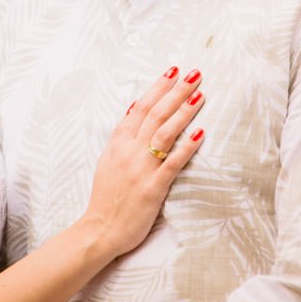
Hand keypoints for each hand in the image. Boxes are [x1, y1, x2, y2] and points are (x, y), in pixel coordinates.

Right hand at [80, 67, 204, 257]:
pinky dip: (186, 147)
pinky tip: (201, 132)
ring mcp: (141, 169)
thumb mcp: (108, 159)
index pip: (140, 107)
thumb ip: (122, 134)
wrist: (99, 230)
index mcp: (118, 143)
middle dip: (176, 92)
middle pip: (155, 114)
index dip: (157, 88)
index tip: (173, 71)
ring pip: (164, 133)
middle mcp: (129, 151)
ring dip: (183, 111)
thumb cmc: (106, 196)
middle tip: (194, 74)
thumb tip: (134, 107)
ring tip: (200, 94)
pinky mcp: (152, 188)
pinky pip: (172, 163)